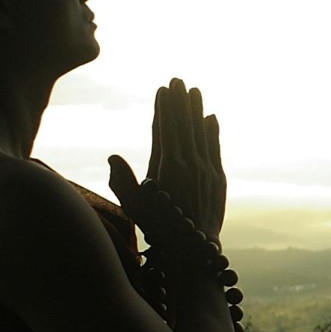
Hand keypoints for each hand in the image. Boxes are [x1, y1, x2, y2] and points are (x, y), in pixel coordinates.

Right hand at [108, 77, 226, 249]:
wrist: (194, 251)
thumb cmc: (158, 230)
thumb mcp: (135, 207)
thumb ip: (122, 181)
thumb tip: (113, 156)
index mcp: (167, 168)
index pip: (165, 130)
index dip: (164, 109)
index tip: (163, 90)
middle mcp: (189, 165)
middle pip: (184, 126)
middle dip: (181, 102)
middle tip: (178, 80)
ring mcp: (206, 171)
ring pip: (201, 133)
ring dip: (197, 111)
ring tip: (194, 90)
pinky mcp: (218, 180)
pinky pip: (215, 149)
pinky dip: (213, 132)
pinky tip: (211, 118)